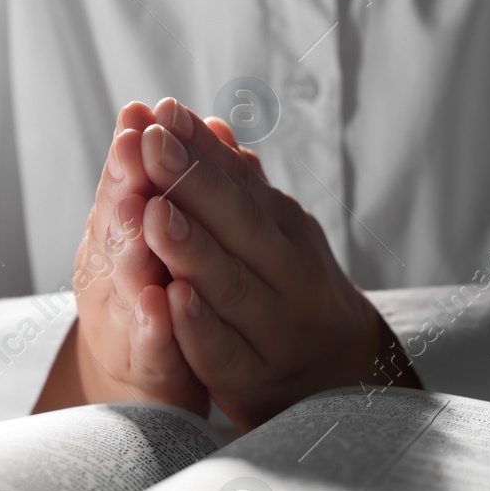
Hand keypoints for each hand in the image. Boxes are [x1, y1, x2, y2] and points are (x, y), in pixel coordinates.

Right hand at [35, 102, 208, 415]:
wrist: (151, 380)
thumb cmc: (156, 291)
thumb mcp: (153, 228)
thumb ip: (157, 179)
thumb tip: (168, 112)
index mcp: (117, 233)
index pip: (123, 185)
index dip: (131, 151)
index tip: (141, 113)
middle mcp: (109, 272)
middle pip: (116, 224)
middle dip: (126, 183)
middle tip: (136, 147)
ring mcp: (123, 322)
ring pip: (126, 281)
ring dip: (132, 246)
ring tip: (140, 212)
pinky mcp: (146, 370)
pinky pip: (149, 347)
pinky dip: (152, 325)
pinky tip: (160, 303)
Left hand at [137, 97, 419, 429]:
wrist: (339, 379)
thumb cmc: (289, 290)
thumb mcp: (273, 234)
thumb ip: (239, 187)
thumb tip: (210, 124)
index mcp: (285, 229)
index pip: (240, 182)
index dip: (201, 148)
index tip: (163, 111)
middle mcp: (286, 272)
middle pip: (237, 223)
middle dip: (190, 181)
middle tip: (150, 143)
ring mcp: (272, 327)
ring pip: (228, 284)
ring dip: (190, 248)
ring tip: (153, 212)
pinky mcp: (251, 377)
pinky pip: (223, 350)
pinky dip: (199, 325)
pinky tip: (172, 299)